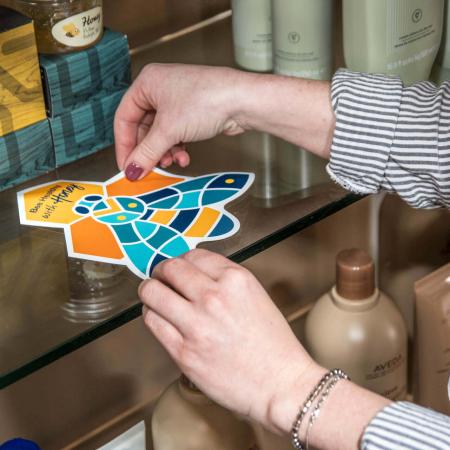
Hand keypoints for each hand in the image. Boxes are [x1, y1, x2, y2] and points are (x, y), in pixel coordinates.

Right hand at [114, 64, 248, 179]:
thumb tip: (132, 170)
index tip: (126, 166)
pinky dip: (177, 147)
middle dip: (148, 151)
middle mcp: (160, 89)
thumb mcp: (169, 130)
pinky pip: (175, 134)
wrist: (243, 101)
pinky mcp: (192, 112)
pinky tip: (184, 156)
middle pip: (143, 128)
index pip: (124, 117)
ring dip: (164, 152)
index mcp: (147, 83)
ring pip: (160, 134)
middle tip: (148, 170)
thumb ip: (147, 152)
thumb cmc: (207, 100)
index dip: (124, 145)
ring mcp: (177, 100)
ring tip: (171, 162)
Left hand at [139, 249, 324, 431]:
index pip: (194, 255)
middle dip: (161, 271)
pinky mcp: (183, 351)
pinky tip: (158, 317)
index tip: (178, 267)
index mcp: (235, 279)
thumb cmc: (273, 344)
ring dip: (150, 291)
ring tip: (154, 296)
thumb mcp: (255, 296)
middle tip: (160, 277)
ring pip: (152, 292)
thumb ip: (225, 281)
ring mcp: (196, 324)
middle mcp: (214, 296)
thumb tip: (193, 273)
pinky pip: (152, 321)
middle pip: (169, 268)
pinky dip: (151, 314)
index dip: (182, 259)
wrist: (281, 384)